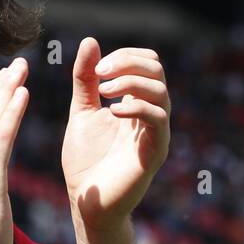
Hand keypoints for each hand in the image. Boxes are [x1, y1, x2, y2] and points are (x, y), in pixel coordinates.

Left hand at [62, 38, 169, 231]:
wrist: (86, 201)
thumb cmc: (85, 160)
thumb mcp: (82, 111)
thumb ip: (86, 80)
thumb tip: (90, 41)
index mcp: (136, 102)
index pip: (147, 63)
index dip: (125, 57)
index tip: (96, 69)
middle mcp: (150, 115)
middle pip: (157, 70)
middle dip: (128, 64)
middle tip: (100, 76)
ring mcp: (155, 133)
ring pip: (161, 92)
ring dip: (130, 83)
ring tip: (103, 93)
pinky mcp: (155, 153)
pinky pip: (158, 120)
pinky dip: (136, 108)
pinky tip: (112, 112)